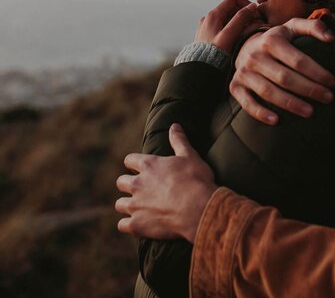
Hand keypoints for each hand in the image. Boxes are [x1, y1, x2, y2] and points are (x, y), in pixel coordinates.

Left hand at [115, 124, 217, 242]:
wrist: (199, 208)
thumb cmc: (196, 180)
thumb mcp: (190, 156)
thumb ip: (179, 140)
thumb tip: (175, 125)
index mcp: (149, 165)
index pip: (129, 160)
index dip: (134, 164)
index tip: (140, 168)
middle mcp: (137, 184)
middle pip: (121, 182)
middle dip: (128, 185)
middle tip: (142, 189)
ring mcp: (135, 205)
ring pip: (120, 204)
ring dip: (128, 205)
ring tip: (139, 208)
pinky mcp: (137, 224)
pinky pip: (122, 225)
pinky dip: (129, 224)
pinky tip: (140, 224)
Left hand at [194, 0, 266, 52]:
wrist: (199, 70)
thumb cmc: (214, 54)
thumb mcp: (229, 35)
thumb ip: (241, 19)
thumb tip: (252, 6)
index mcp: (213, 15)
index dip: (247, 4)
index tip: (256, 15)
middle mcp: (209, 18)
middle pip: (232, 8)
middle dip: (245, 14)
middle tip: (256, 25)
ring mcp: (208, 26)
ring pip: (229, 18)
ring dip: (241, 23)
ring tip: (249, 33)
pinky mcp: (209, 35)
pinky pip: (224, 27)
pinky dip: (234, 29)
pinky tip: (239, 39)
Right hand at [230, 18, 334, 124]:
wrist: (244, 46)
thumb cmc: (276, 39)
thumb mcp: (292, 27)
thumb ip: (313, 27)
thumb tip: (332, 38)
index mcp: (271, 40)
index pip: (298, 60)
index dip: (317, 72)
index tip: (332, 82)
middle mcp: (255, 56)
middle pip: (285, 78)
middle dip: (309, 89)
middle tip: (328, 98)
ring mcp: (244, 72)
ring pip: (268, 92)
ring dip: (290, 104)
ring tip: (310, 112)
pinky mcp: (235, 86)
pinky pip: (247, 103)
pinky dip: (261, 113)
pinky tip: (277, 121)